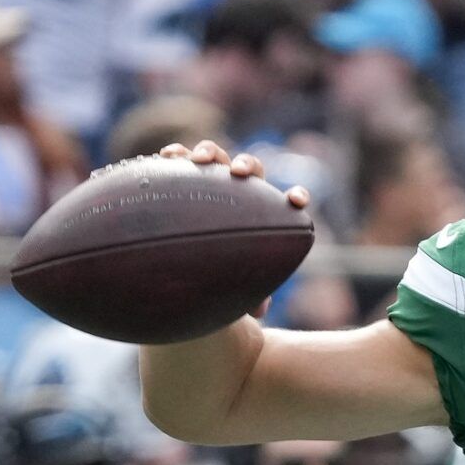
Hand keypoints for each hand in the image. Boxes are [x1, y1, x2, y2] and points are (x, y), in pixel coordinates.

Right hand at [158, 141, 308, 319]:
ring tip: (200, 160)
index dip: (294, 197)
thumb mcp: (234, 285)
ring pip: (217, 157)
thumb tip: (260, 311)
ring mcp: (211, 180)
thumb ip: (250, 292)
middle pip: (251, 169)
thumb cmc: (218, 273)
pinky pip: (181, 159)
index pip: (284, 202)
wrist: (185, 261)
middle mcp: (239, 192)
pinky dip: (177, 154)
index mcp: (261, 214)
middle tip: (238, 174)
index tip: (297, 201)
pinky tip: (167, 156)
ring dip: (211, 153)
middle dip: (246, 166)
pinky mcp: (184, 176)